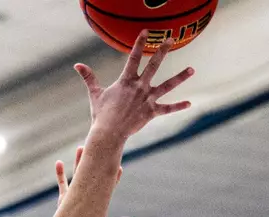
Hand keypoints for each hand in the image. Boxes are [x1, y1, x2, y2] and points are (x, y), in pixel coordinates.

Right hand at [55, 149, 135, 216]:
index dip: (113, 174)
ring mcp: (75, 194)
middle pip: (92, 172)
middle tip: (98, 146)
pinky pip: (61, 184)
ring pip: (77, 174)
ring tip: (80, 148)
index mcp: (97, 198)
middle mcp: (87, 193)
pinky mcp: (64, 199)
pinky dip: (59, 173)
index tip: (118, 163)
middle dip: (95, 159)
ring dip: (78, 161)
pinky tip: (58, 162)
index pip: (108, 183)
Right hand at [74, 32, 195, 144]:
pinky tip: (189, 104)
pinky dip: (178, 107)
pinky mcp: (152, 112)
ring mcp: (147, 99)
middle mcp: (139, 87)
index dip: (140, 43)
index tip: (146, 32)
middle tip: (171, 40)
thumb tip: (77, 65)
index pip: (134, 57)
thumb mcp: (95, 94)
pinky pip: (167, 109)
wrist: (109, 133)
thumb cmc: (101, 114)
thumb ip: (89, 78)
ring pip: (167, 86)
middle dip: (163, 51)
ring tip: (192, 69)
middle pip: (154, 65)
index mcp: (126, 81)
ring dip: (180, 77)